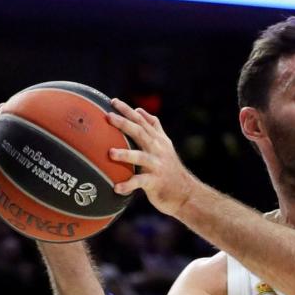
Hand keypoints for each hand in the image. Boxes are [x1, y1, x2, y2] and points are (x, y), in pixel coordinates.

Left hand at [107, 98, 199, 216]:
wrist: (185, 192)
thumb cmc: (169, 168)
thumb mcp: (164, 144)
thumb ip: (153, 127)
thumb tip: (139, 110)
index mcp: (158, 140)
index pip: (141, 121)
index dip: (128, 110)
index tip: (113, 101)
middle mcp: (158, 150)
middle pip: (140, 133)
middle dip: (124, 124)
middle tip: (108, 117)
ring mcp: (157, 165)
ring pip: (141, 157)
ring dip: (126, 154)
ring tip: (110, 153)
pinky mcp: (155, 182)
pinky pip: (140, 182)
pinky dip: (128, 185)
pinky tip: (116, 187)